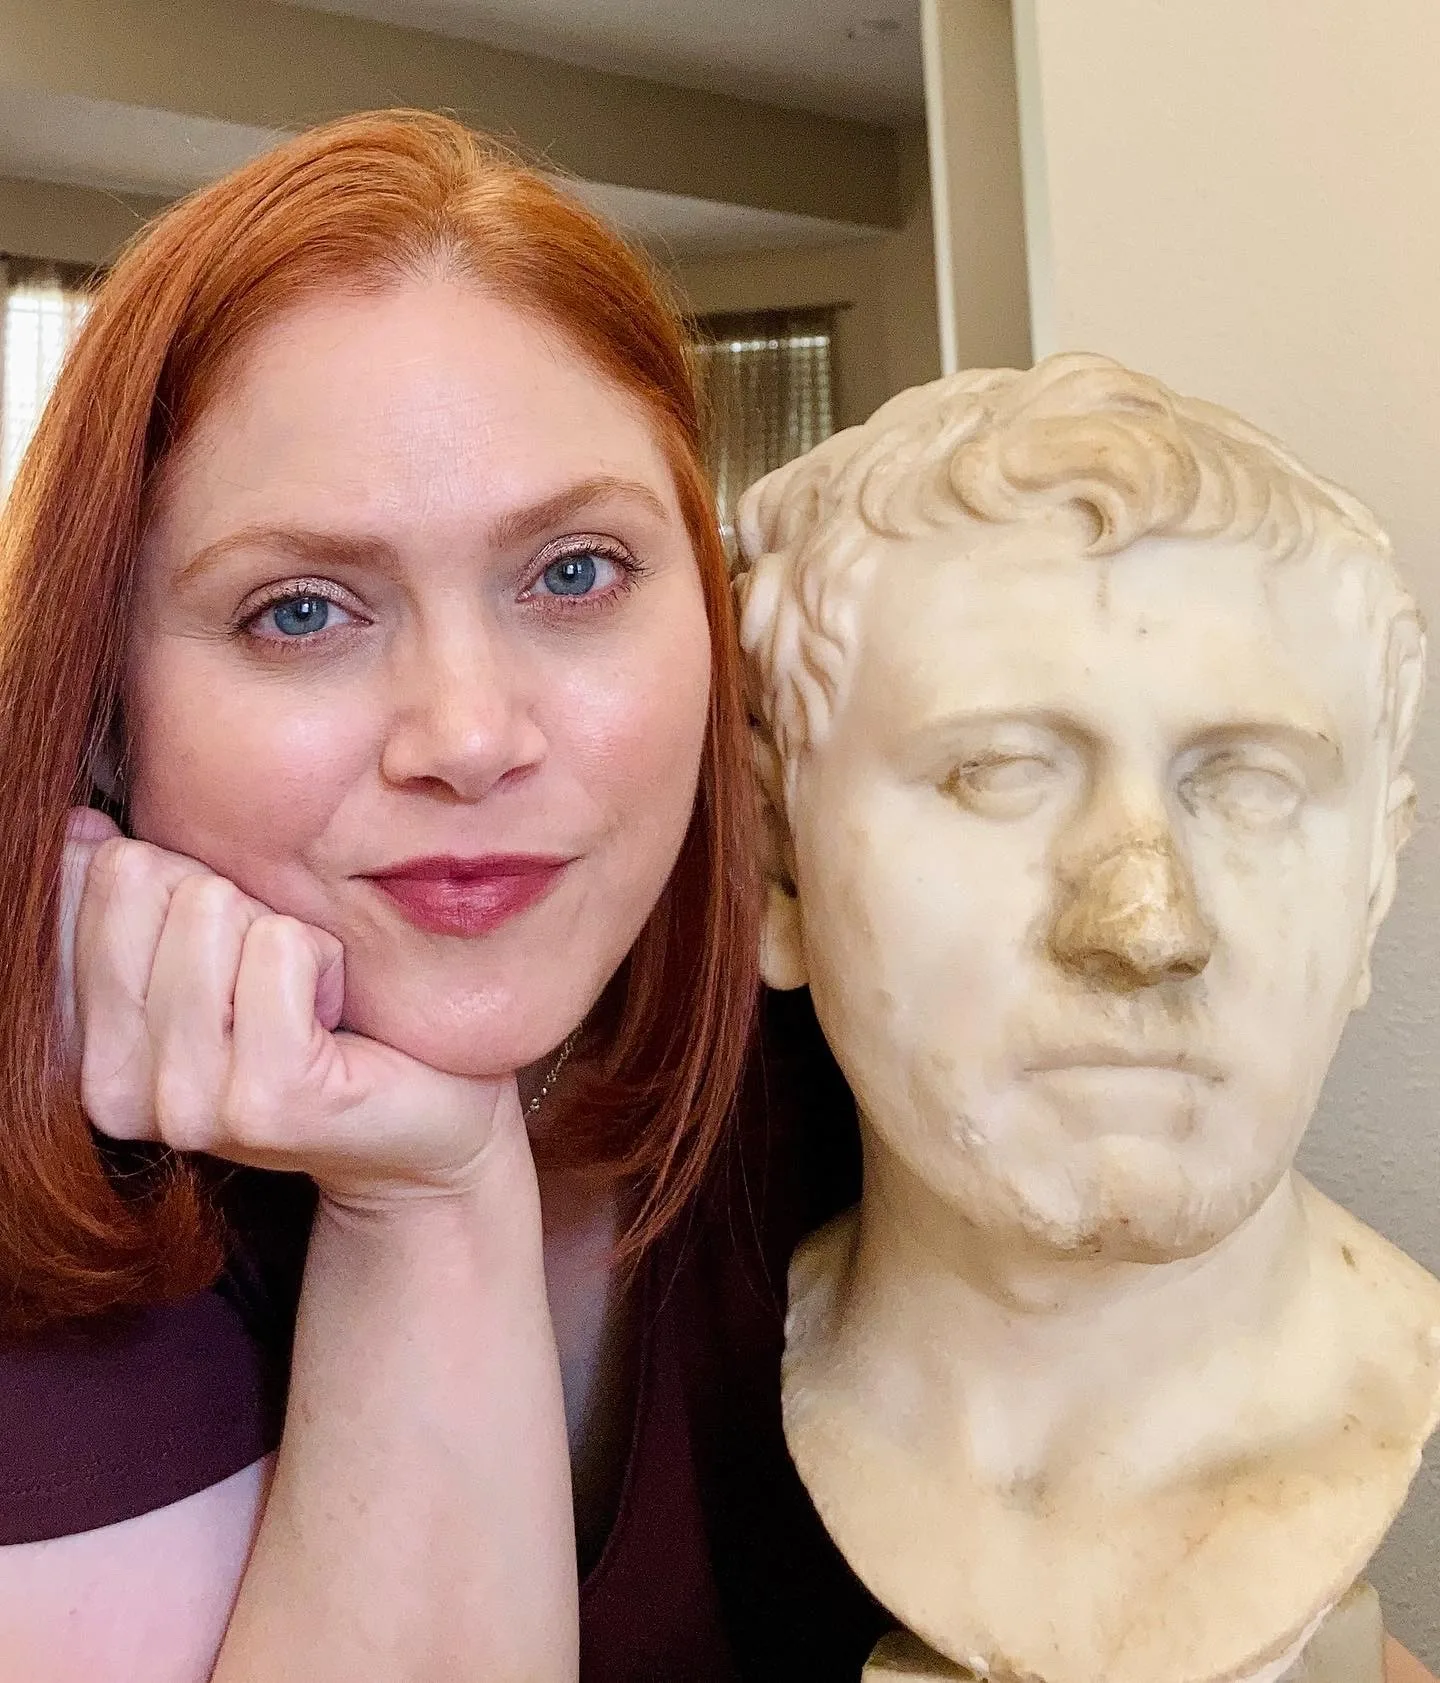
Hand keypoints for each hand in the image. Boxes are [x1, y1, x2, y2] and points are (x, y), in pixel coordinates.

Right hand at [63, 808, 526, 1208]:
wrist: (425, 1121)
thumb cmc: (321, 1020)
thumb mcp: (212, 954)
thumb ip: (137, 900)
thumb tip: (84, 826)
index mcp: (83, 1044)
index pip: (102, 874)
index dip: (186, 881)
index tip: (227, 954)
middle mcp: (111, 1088)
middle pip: (155, 880)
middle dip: (235, 903)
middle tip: (275, 983)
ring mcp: (184, 1104)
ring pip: (215, 908)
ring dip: (286, 935)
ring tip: (305, 1004)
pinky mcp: (265, 1101)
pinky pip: (281, 946)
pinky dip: (325, 958)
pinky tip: (335, 1020)